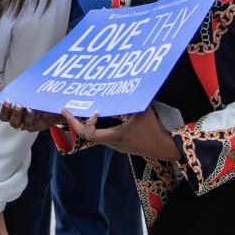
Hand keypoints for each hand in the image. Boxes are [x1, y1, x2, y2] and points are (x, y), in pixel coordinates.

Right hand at [0, 101, 62, 132]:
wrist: (45, 108)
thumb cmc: (27, 102)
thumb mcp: (15, 95)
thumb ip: (3, 90)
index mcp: (11, 115)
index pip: (4, 117)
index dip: (5, 110)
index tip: (8, 100)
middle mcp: (19, 121)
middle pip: (14, 122)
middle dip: (16, 114)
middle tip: (18, 104)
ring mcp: (29, 124)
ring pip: (26, 124)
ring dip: (27, 116)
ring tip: (29, 107)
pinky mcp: (38, 125)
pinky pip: (37, 123)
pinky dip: (37, 116)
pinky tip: (38, 109)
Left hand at [60, 108, 181, 160]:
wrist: (167, 148)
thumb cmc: (155, 131)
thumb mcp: (144, 112)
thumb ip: (132, 100)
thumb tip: (126, 86)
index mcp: (115, 136)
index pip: (89, 133)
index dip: (83, 122)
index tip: (91, 110)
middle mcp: (113, 143)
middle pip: (88, 135)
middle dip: (76, 122)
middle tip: (67, 110)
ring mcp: (117, 146)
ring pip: (96, 136)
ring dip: (87, 125)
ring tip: (81, 111)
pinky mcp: (122, 146)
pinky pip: (104, 136)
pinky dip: (98, 127)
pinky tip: (100, 116)